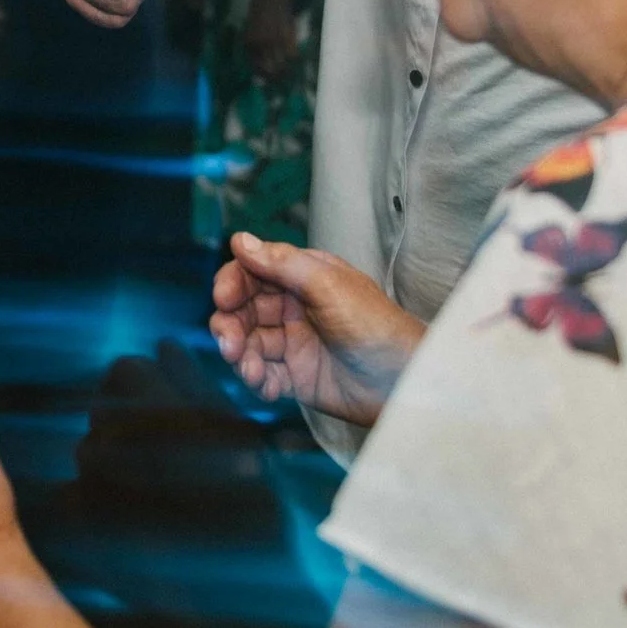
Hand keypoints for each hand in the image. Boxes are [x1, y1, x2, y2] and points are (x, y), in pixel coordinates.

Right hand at [209, 231, 423, 424]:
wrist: (403, 381)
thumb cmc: (377, 326)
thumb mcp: (328, 285)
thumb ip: (282, 263)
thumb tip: (241, 240)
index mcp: (303, 277)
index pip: (254, 272)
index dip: (233, 283)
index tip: (223, 299)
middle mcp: (295, 307)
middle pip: (244, 310)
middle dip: (230, 325)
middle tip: (230, 345)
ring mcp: (295, 343)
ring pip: (250, 343)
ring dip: (241, 356)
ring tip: (249, 371)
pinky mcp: (297, 376)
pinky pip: (264, 374)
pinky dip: (258, 380)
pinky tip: (266, 387)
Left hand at [242, 0, 303, 81]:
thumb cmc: (261, 4)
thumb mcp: (252, 25)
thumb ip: (255, 42)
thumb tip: (263, 60)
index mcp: (249, 41)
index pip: (255, 66)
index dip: (263, 76)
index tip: (269, 81)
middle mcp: (260, 43)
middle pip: (269, 69)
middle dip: (275, 77)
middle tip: (282, 80)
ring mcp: (274, 39)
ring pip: (281, 64)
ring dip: (286, 71)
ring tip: (290, 74)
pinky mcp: (287, 34)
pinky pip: (292, 53)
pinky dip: (295, 58)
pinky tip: (296, 59)